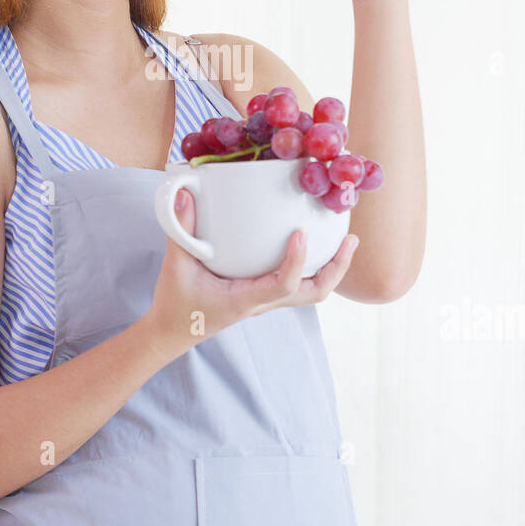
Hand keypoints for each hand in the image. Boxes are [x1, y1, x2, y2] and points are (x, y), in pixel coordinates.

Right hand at [143, 187, 360, 360]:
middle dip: (336, 269)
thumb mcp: (175, 266)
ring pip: (311, 293)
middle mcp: (262, 303)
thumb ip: (181, 231)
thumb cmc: (176, 303)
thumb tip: (186, 193)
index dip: (297, 261)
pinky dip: (314, 267)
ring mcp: (266, 301)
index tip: (300, 233)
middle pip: (313, 294)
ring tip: (346, 241)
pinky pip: (298, 284)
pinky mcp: (263, 295)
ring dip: (332, 269)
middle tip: (350, 239)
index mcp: (245, 300)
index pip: (283, 286)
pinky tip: (314, 244)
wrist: (173, 332)